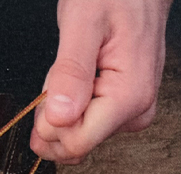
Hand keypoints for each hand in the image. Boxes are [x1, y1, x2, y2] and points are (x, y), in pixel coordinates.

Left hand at [31, 0, 170, 164]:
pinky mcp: (127, 108)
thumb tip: (59, 117)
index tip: (44, 91)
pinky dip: (72, 104)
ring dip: (62, 107)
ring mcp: (134, 111)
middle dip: (53, 114)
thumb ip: (70, 72)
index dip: (48, 123)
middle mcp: (137, 110)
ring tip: (73, 68)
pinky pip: (89, 122)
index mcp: (130, 96)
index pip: (77, 143)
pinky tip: (78, 78)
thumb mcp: (83, 23)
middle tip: (59, 72)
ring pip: (80, 133)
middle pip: (77, 142)